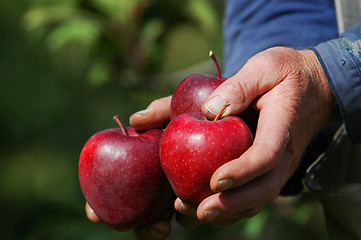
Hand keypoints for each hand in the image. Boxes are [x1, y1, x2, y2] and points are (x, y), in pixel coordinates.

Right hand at [85, 96, 198, 239]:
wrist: (231, 112)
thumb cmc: (202, 108)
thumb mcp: (179, 107)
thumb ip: (160, 110)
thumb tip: (134, 119)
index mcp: (147, 160)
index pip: (117, 183)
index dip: (100, 201)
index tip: (93, 214)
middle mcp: (160, 178)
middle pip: (138, 208)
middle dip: (133, 224)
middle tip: (125, 226)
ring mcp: (182, 189)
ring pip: (163, 217)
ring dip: (155, 229)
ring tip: (162, 227)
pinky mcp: (209, 195)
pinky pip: (197, 212)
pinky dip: (191, 219)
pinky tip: (191, 219)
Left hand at [187, 46, 336, 224]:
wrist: (313, 87)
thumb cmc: (286, 74)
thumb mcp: (264, 66)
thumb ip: (239, 85)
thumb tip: (208, 110)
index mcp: (282, 125)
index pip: (266, 155)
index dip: (242, 171)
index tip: (215, 181)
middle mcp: (284, 152)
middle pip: (263, 188)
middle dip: (232, 204)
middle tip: (200, 212)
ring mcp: (278, 164)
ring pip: (257, 198)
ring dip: (228, 212)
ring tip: (192, 216)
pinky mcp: (268, 168)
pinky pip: (252, 193)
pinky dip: (230, 206)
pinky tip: (201, 207)